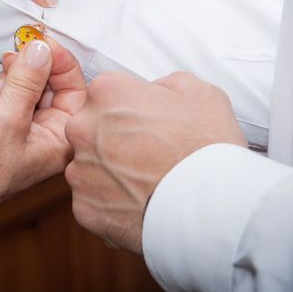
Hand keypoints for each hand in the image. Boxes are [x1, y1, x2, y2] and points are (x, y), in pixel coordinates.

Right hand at [0, 39, 85, 220]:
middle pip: (54, 84)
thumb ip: (27, 80)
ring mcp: (26, 130)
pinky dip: (2, 87)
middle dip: (34, 68)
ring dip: (14, 77)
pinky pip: (12, 95)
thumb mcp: (6, 119)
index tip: (41, 42)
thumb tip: (43, 48)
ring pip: (31, 86)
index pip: (76, 89)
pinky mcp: (4, 126)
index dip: (61, 62)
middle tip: (14, 55)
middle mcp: (48, 134)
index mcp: (62, 139)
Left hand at [64, 71, 246, 252]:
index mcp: (107, 93)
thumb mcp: (201, 93)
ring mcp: (80, 168)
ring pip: (88, 165)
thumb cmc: (207, 150)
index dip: (129, 108)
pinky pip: (91, 200)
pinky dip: (109, 203)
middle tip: (146, 154)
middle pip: (90, 128)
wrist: (212, 208)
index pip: (106, 93)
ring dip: (109, 172)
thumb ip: (167, 83)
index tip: (146, 122)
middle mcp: (83, 127)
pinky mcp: (83, 205)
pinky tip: (137, 204)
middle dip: (113, 138)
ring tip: (144, 182)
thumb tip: (156, 91)